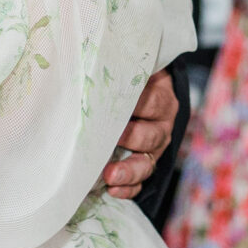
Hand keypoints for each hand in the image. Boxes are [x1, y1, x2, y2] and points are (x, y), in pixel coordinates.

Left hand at [101, 70, 177, 199]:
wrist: (142, 95)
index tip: (112, 106)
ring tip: (110, 176)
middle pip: (151, 135)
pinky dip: (128, 188)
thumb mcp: (128, 69)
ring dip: (129, 170)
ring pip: (147, 162)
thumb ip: (115, 67)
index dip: (137, 105)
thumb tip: (85, 57)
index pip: (153, 101)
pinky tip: (113, 190)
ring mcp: (155, 147)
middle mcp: (162, 124)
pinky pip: (141, 182)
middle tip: (112, 139)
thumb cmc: (126, 81)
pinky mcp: (146, 164)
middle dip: (131, 139)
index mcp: (161, 97)